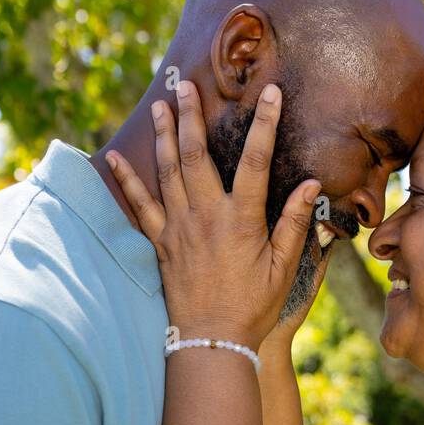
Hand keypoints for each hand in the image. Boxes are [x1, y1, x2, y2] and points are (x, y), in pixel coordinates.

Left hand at [107, 81, 320, 349]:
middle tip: (185, 84)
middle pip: (196, 154)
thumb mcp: (283, 268)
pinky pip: (140, 205)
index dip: (264, 124)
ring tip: (159, 105)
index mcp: (241, 220)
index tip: (269, 93)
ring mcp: (179, 228)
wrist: (211, 340)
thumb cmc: (253, 306)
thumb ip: (295, 224)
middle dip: (191, 115)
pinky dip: (126, 180)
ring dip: (163, 134)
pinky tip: (113, 157)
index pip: (255, 161)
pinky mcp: (161, 243)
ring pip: (168, 171)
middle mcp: (206, 216)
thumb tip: (310, 184)